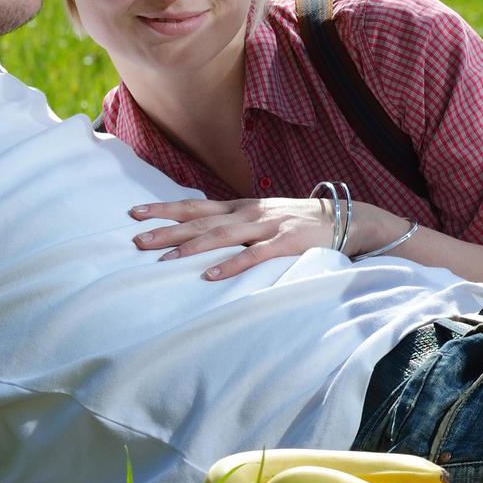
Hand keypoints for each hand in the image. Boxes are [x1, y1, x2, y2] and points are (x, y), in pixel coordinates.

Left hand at [131, 196, 364, 279]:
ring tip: (164, 259)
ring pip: (221, 236)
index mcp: (242, 206)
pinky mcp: (286, 243)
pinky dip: (231, 265)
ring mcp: (267, 227)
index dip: (166, 209)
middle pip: (200, 220)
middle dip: (167, 229)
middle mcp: (249, 213)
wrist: (347, 219)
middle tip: (136, 239)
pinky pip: (254, 256)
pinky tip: (210, 276)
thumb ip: (238, 221)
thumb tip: (205, 231)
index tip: (135, 213)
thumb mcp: (265, 215)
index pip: (196, 206)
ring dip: (191, 247)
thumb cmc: (302, 221)